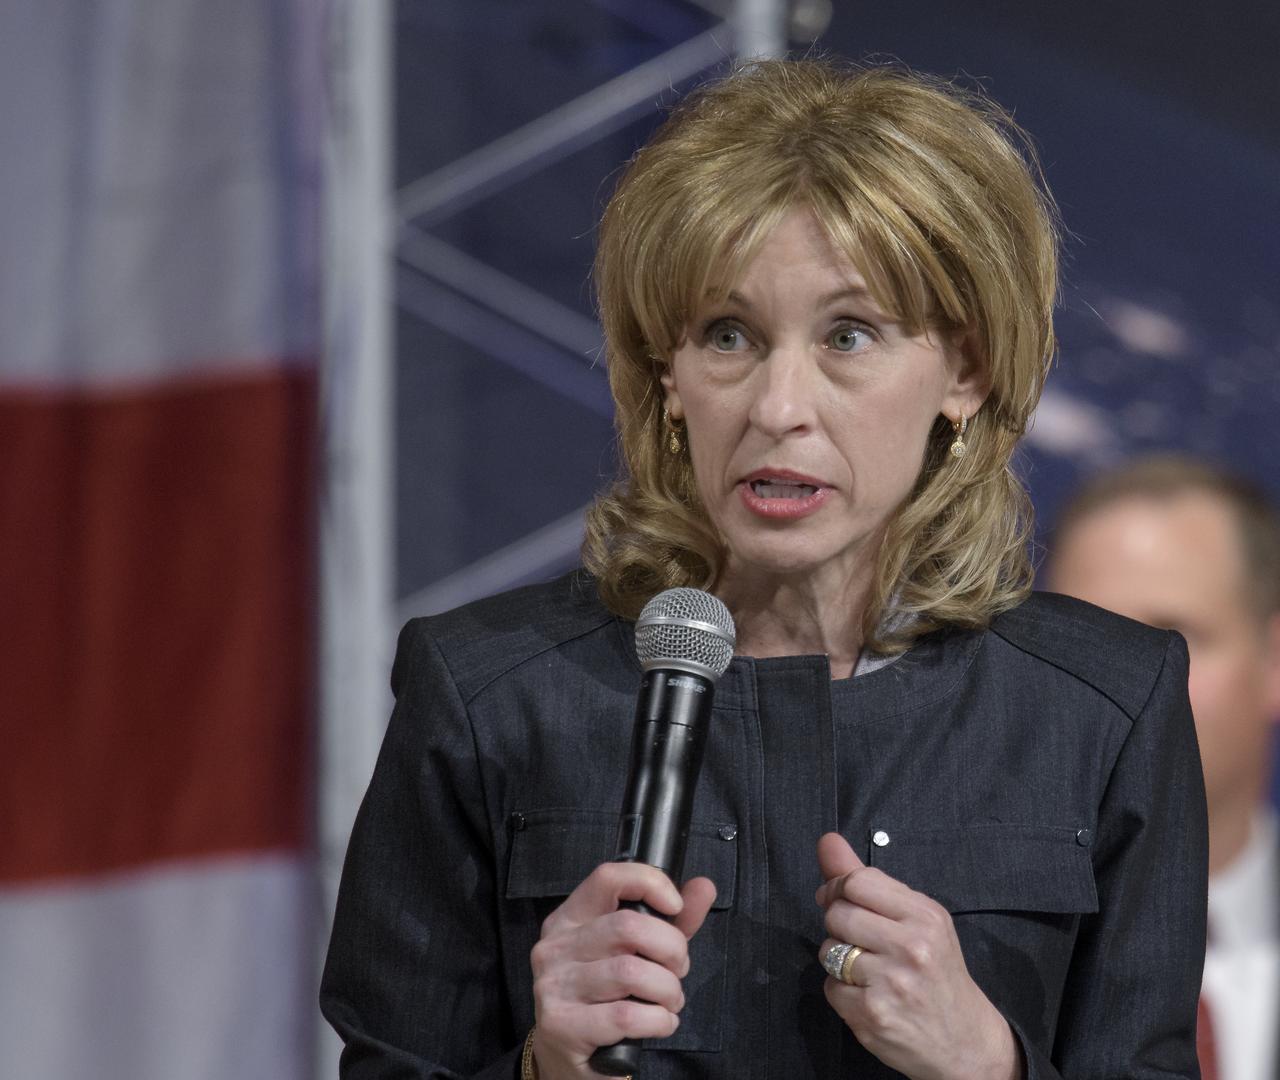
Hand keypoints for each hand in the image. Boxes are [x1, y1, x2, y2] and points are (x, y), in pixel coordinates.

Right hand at [530, 862, 716, 1079]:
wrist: (568, 1061)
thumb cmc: (605, 1000)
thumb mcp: (637, 954)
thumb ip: (671, 922)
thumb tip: (704, 886)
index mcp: (570, 919)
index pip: (608, 878)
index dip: (650, 883)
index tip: (676, 907)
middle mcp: (555, 946)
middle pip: (629, 926)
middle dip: (671, 949)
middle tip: (677, 970)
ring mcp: (554, 985)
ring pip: (632, 972)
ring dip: (668, 990)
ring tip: (669, 1001)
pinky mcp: (561, 1024)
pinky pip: (626, 1016)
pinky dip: (658, 1021)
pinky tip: (660, 1023)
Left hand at [815, 833, 1020, 1079]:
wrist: (966, 1043)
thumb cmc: (937, 972)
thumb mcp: (918, 919)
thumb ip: (869, 881)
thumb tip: (826, 840)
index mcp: (925, 915)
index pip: (857, 882)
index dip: (837, 888)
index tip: (838, 898)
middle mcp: (910, 947)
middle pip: (837, 914)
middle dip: (839, 924)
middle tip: (861, 941)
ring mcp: (890, 983)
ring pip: (829, 950)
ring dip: (839, 960)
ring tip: (869, 971)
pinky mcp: (872, 1015)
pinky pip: (830, 988)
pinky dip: (842, 992)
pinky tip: (868, 996)